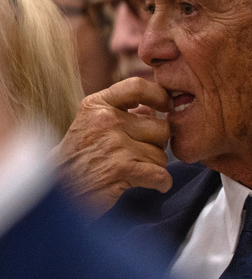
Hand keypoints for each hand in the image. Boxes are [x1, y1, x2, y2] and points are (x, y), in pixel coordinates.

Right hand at [52, 77, 172, 214]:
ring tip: (133, 170)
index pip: (137, 86)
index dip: (160, 95)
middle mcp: (106, 120)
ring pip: (161, 154)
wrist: (58, 192)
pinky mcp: (122, 169)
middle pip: (161, 127)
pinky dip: (162, 182)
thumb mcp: (92, 124)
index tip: (167, 106)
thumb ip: (123, 113)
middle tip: (141, 154)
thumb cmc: (79, 158)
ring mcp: (114, 144)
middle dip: (158, 144)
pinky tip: (155, 184)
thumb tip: (155, 108)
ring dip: (154, 166)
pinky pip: (161, 174)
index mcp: (97, 105)